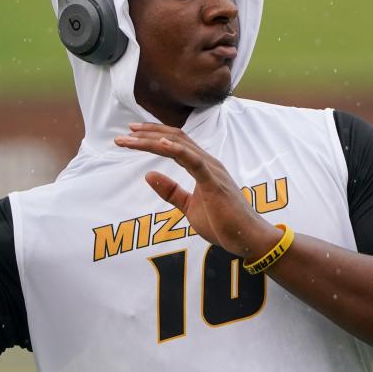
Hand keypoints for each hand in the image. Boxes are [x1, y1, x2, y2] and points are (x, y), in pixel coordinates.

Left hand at [114, 122, 280, 258]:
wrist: (247, 238)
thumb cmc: (223, 223)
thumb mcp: (189, 207)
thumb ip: (171, 191)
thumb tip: (148, 175)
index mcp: (202, 166)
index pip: (175, 143)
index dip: (153, 135)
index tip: (132, 134)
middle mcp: (207, 162)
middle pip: (175, 138)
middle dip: (147, 134)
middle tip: (125, 133)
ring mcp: (212, 171)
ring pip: (179, 146)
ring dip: (152, 140)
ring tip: (131, 138)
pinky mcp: (214, 183)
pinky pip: (193, 162)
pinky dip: (176, 151)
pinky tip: (160, 144)